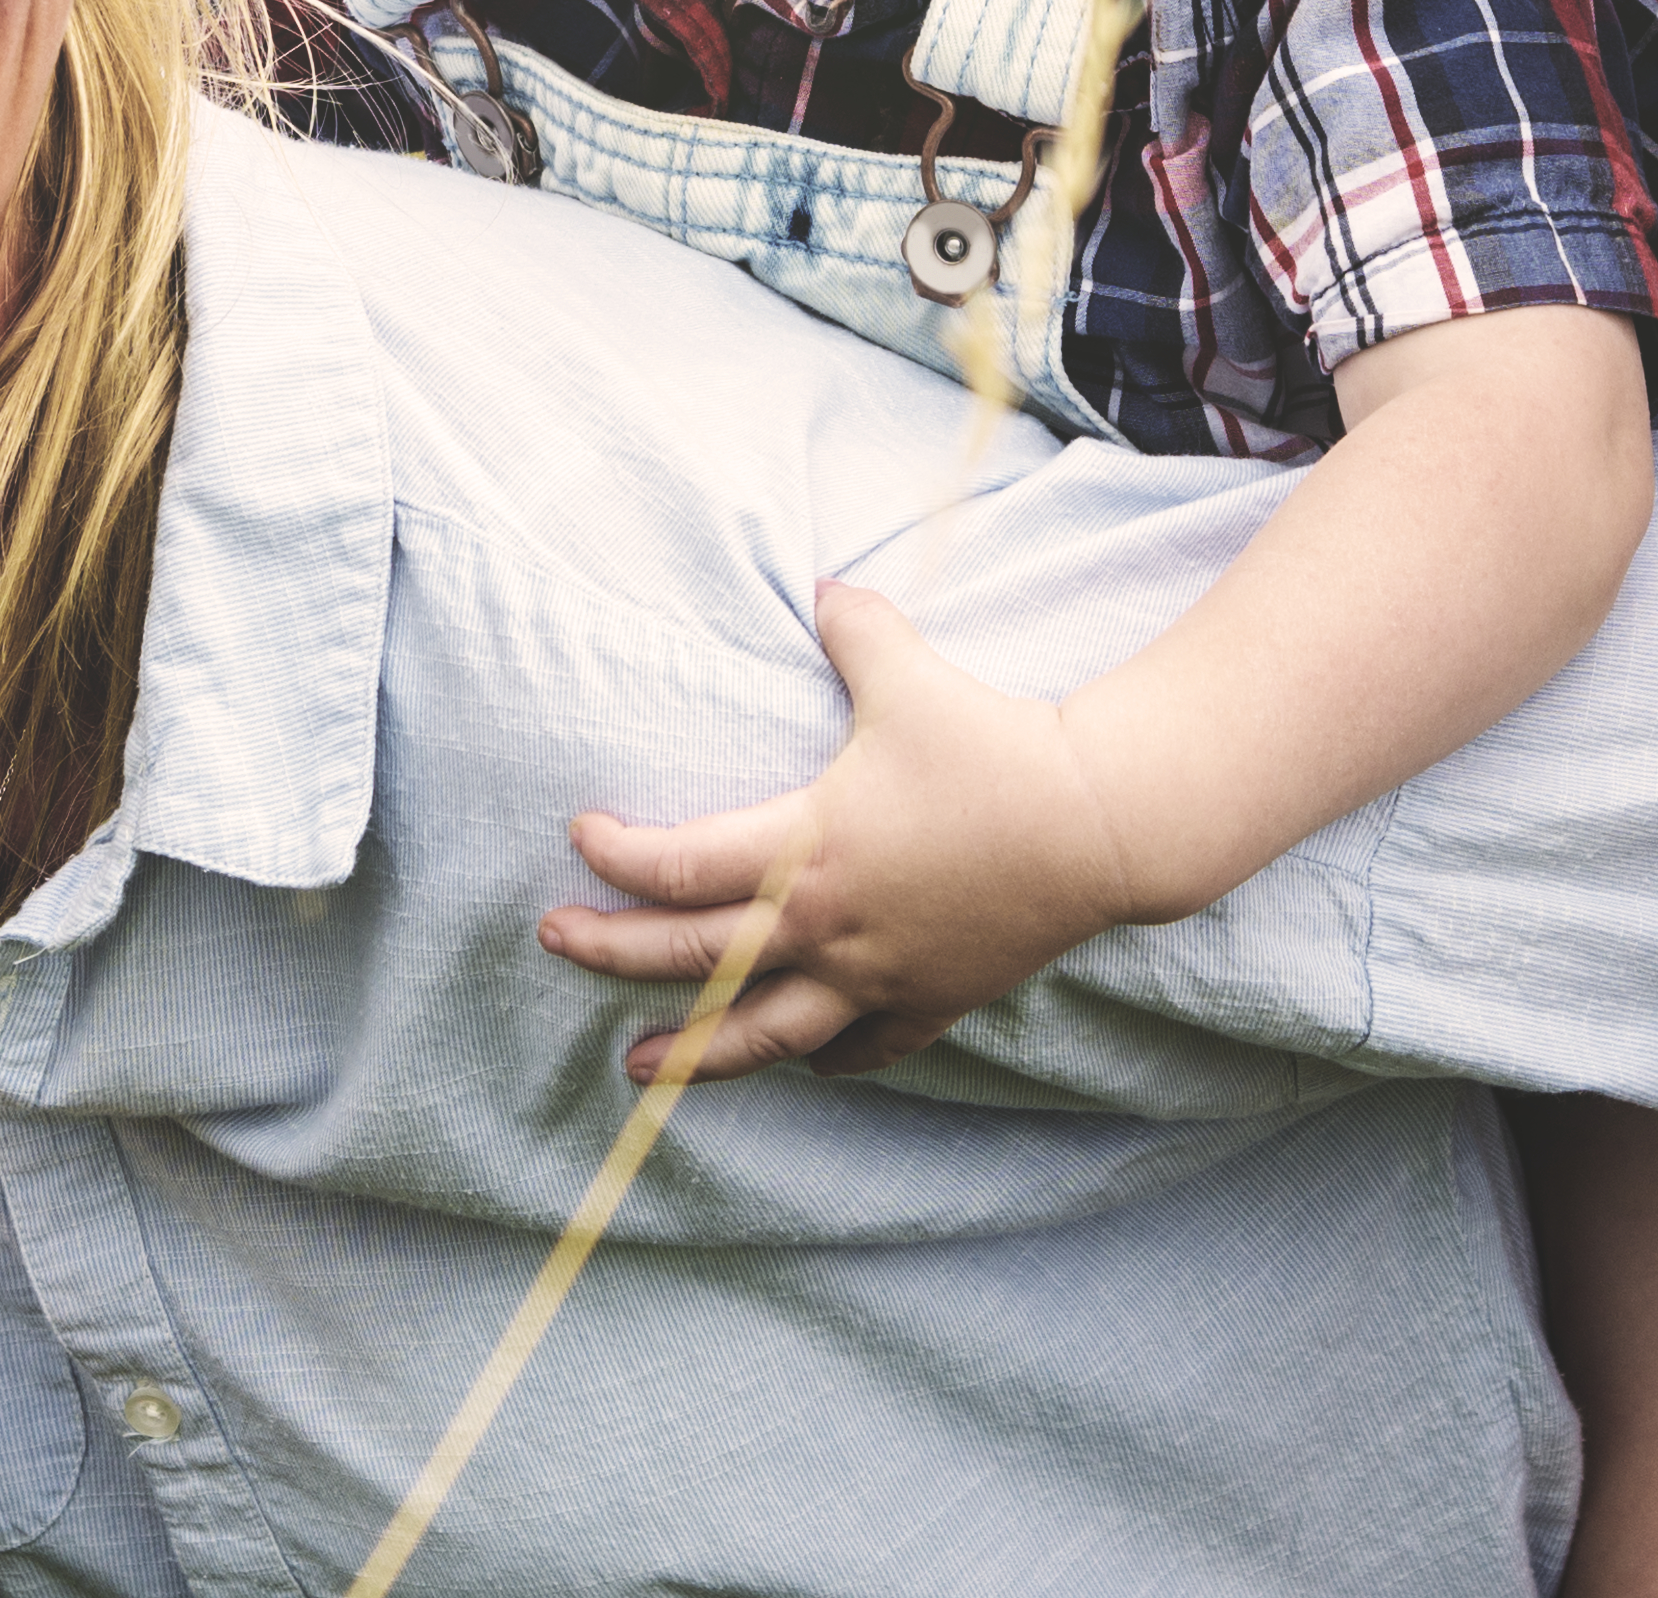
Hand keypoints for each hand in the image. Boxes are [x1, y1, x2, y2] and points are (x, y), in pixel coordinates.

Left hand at [540, 584, 1148, 1078]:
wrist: (1099, 820)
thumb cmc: (994, 746)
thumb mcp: (909, 673)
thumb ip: (853, 629)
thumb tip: (822, 592)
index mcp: (806, 851)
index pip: (682, 866)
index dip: (620, 857)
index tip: (581, 840)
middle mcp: (826, 928)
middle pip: (695, 957)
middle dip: (614, 952)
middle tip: (557, 943)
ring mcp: (877, 976)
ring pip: (763, 1034)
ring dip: (695, 1052)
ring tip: (639, 1065)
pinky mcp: (932, 998)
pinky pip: (863, 1047)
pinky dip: (824, 1057)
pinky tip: (802, 1061)